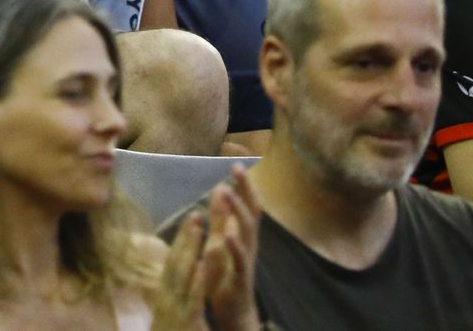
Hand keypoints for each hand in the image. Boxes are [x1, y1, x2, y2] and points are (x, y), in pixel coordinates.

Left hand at [152, 167, 261, 330]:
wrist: (233, 312)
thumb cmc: (227, 274)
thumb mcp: (221, 241)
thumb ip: (221, 217)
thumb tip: (221, 187)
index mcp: (242, 234)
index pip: (245, 203)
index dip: (242, 184)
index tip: (235, 160)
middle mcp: (248, 244)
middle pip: (251, 212)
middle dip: (245, 190)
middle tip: (236, 168)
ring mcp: (247, 260)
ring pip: (247, 233)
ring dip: (238, 212)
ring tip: (227, 192)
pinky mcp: (241, 278)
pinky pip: (240, 261)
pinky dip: (235, 246)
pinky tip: (228, 234)